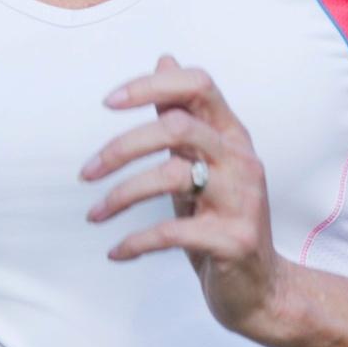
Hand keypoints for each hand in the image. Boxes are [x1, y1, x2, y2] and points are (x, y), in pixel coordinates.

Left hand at [81, 53, 288, 336]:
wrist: (261, 289)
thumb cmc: (220, 218)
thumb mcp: (200, 162)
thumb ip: (181, 116)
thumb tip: (165, 58)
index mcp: (231, 136)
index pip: (199, 85)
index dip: (152, 85)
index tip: (107, 102)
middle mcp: (242, 160)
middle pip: (179, 127)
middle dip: (122, 146)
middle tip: (86, 172)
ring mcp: (242, 200)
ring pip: (173, 175)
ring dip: (120, 196)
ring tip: (93, 214)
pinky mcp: (233, 240)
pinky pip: (173, 232)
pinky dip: (136, 242)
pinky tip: (116, 252)